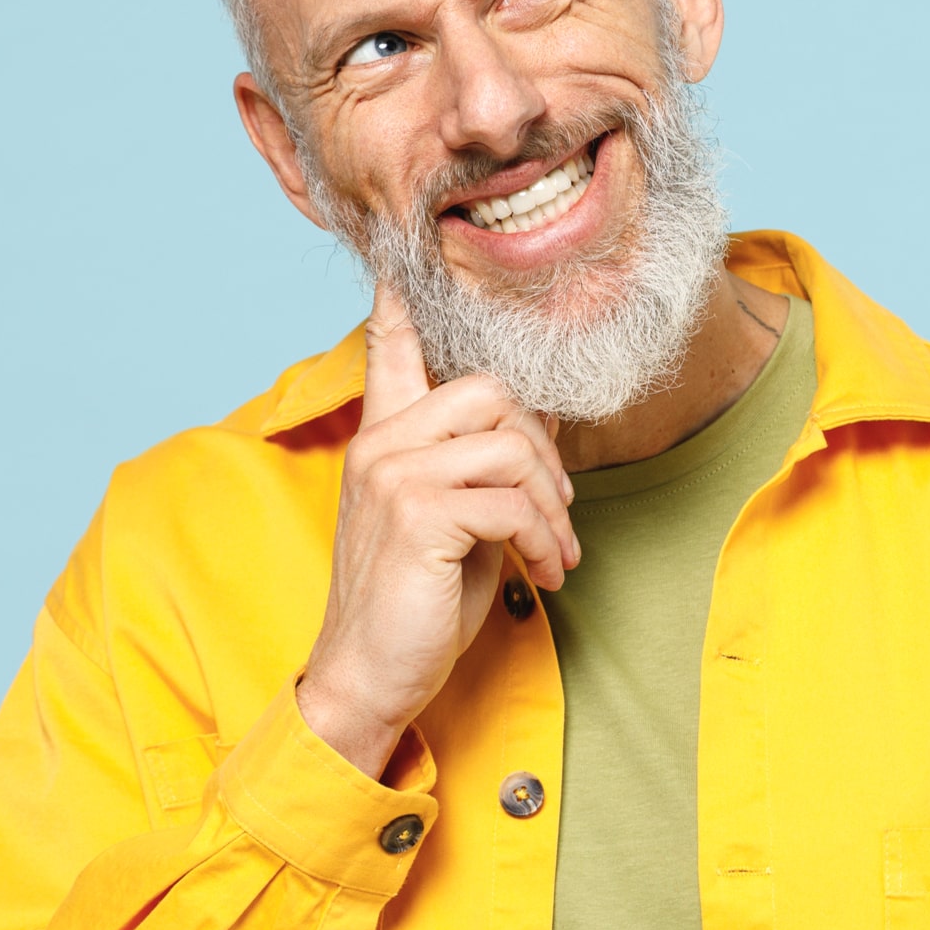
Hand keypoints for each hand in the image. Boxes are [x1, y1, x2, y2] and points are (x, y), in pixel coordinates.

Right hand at [295, 282, 579, 777]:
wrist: (370, 677)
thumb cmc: (418, 600)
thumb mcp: (457, 520)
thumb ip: (483, 464)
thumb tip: (544, 418)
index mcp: (385, 436)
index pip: (389, 345)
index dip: (403, 298)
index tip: (403, 252)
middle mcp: (382, 442)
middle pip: (491, 389)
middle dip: (544, 449)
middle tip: (558, 510)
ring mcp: (394, 474)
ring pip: (512, 445)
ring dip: (554, 506)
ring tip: (557, 552)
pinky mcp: (418, 513)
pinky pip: (513, 500)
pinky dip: (547, 539)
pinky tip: (547, 573)